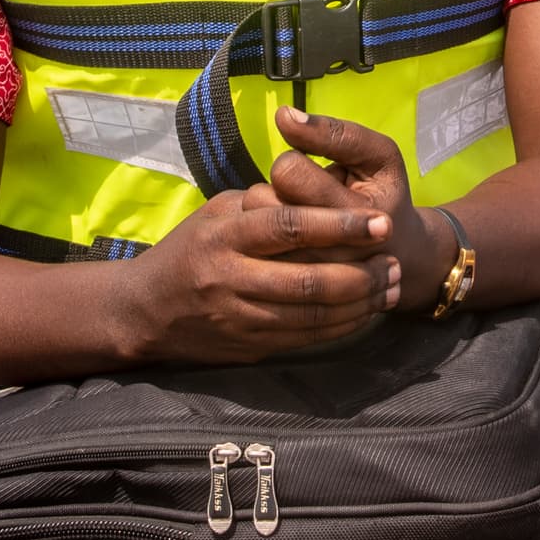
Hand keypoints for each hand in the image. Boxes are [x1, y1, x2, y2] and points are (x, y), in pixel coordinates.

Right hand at [119, 182, 393, 363]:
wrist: (143, 311)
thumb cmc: (189, 250)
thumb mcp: (216, 213)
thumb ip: (263, 204)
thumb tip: (315, 192)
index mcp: (223, 235)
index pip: (288, 228)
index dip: (338, 226)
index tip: (380, 222)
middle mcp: (230, 278)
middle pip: (307, 281)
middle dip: (361, 273)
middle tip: (396, 261)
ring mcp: (238, 317)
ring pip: (311, 316)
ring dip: (360, 304)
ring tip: (392, 286)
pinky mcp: (248, 346)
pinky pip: (305, 339)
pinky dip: (341, 326)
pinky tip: (366, 311)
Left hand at [263, 106, 431, 310]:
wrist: (399, 256)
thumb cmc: (383, 195)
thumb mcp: (379, 155)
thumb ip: (337, 134)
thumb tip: (283, 115)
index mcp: (357, 216)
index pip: (288, 171)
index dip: (294, 162)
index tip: (309, 169)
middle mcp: (331, 252)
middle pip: (263, 200)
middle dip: (276, 189)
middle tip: (300, 194)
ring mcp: (310, 277)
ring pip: (254, 229)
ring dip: (266, 214)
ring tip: (295, 216)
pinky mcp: (294, 292)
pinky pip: (256, 253)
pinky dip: (263, 239)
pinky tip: (286, 238)